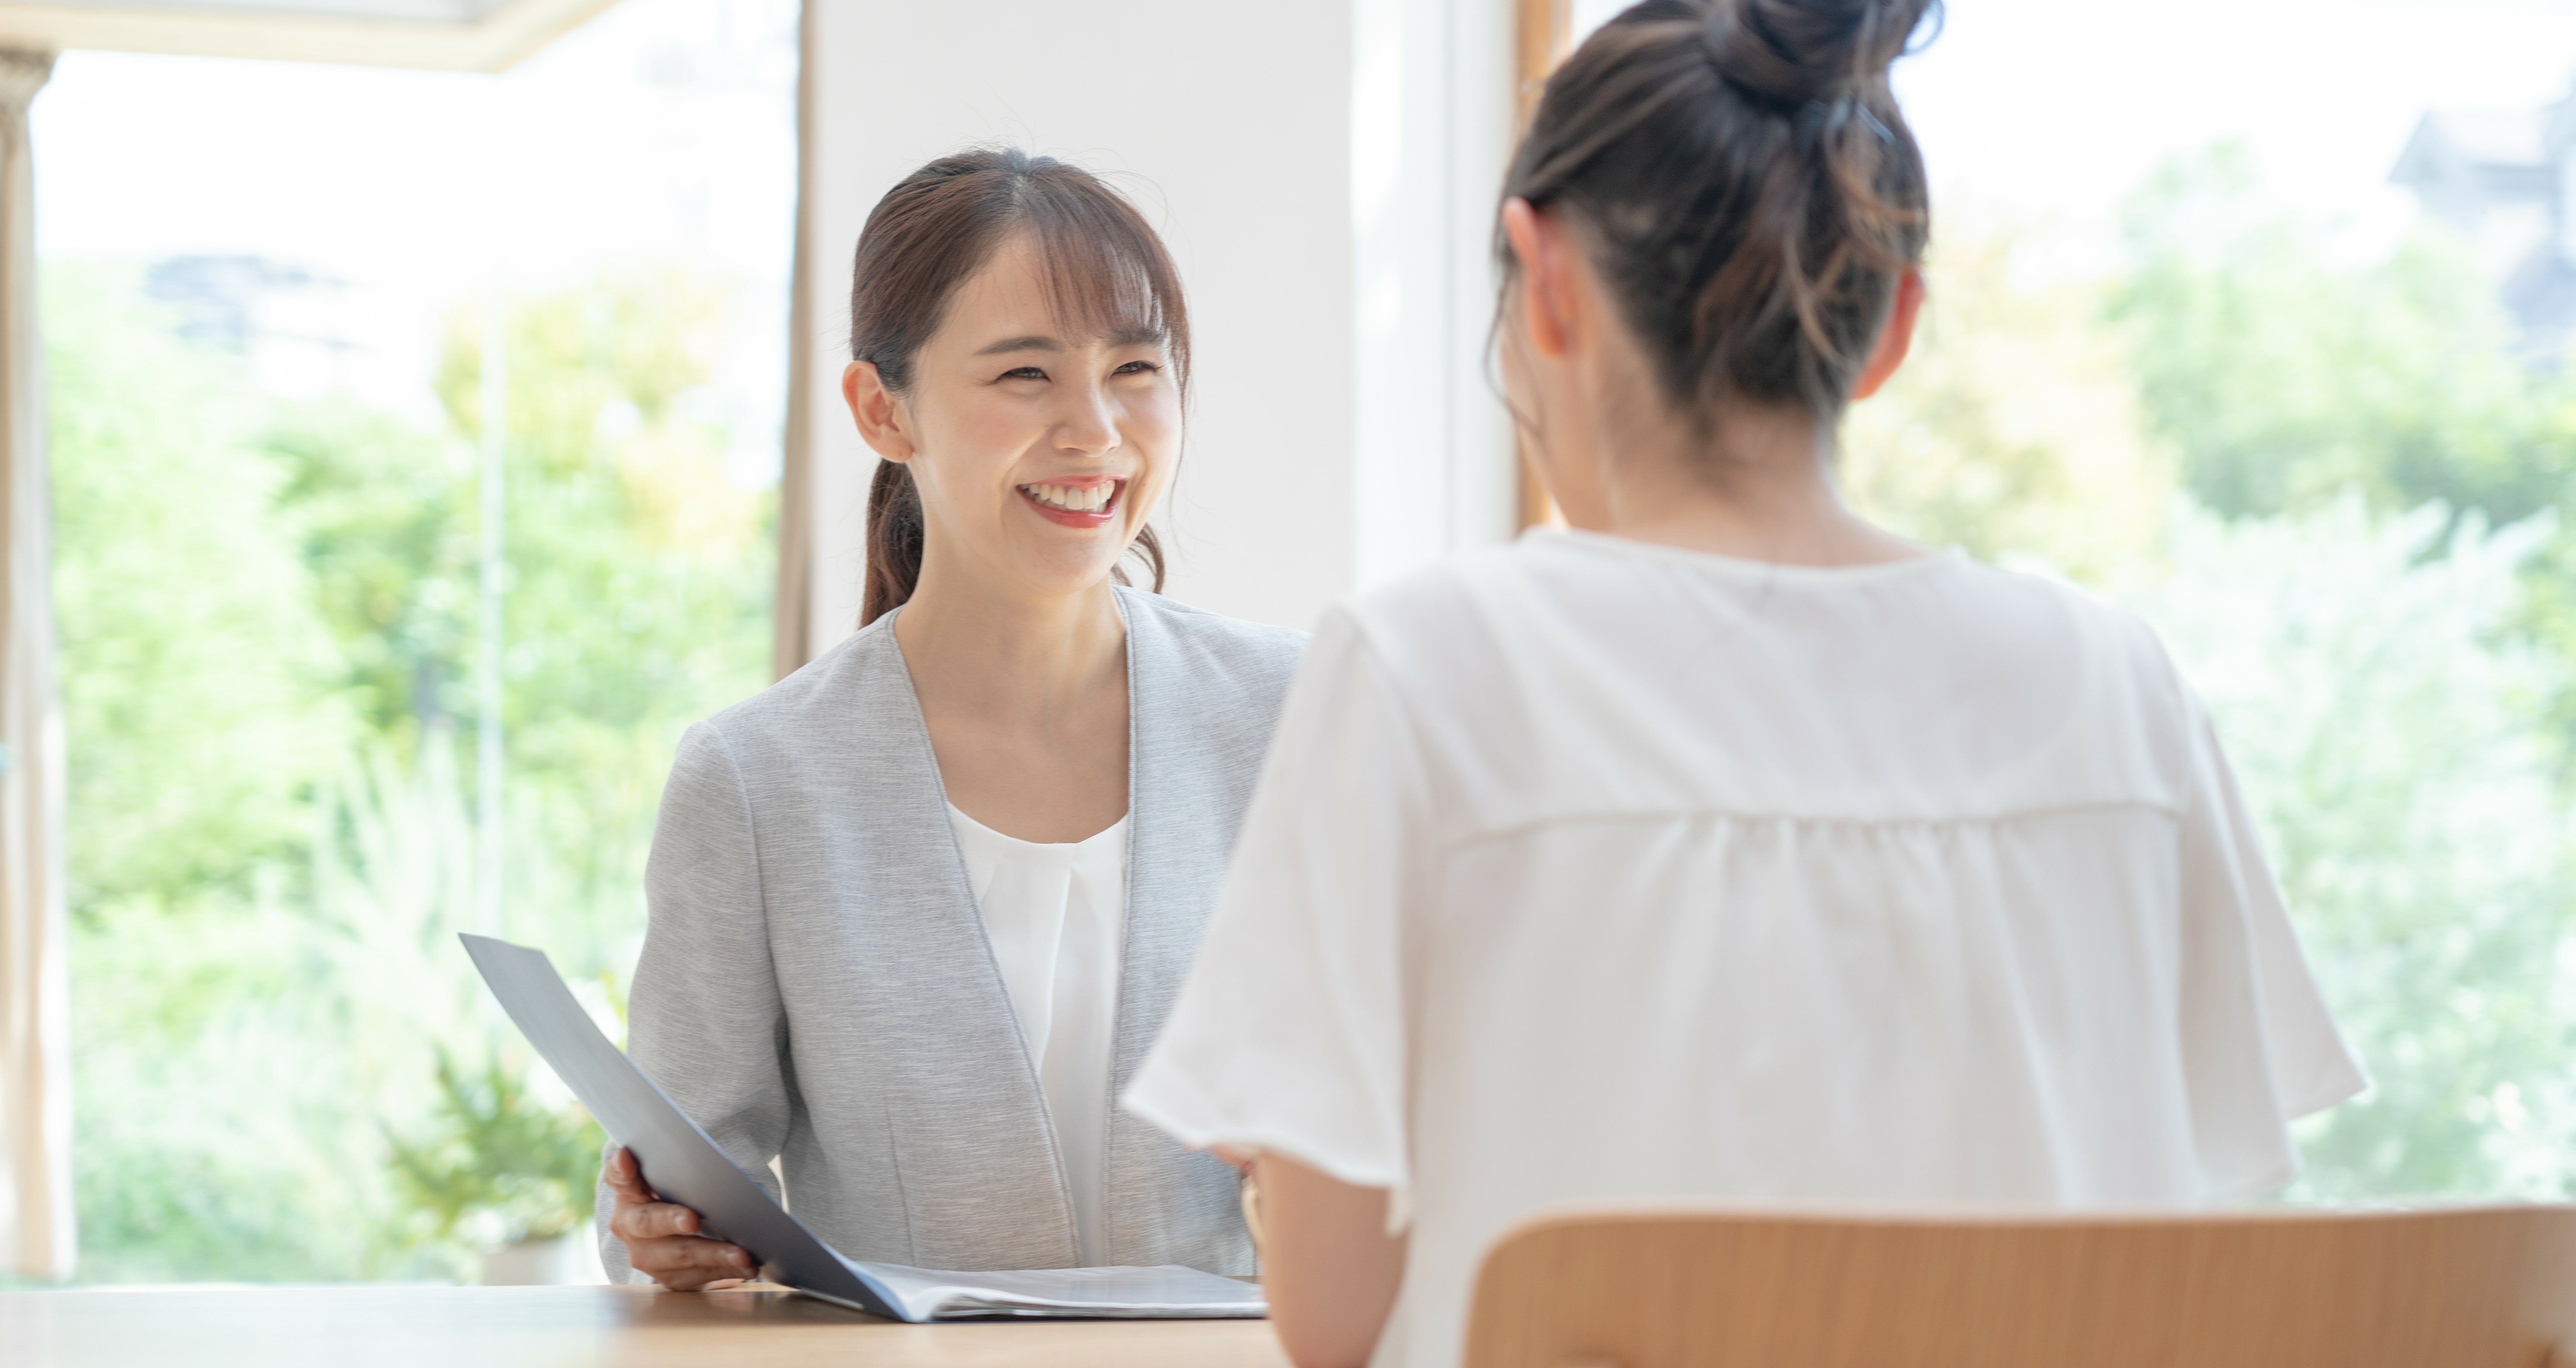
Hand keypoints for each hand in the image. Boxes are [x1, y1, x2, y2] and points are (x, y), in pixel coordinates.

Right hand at [602, 1145, 756, 1290]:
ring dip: (713, 1255)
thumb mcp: (674, 1179)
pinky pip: (696, 1276)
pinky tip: (746, 1266)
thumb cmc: (679, 1196)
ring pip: (679, 1255)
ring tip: (742, 1254)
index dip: (622, 1169)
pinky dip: (725, 1271)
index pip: (620, 1178)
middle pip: (648, 1222)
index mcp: (628, 1194)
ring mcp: (646, 1256)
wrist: (672, 1235)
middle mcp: (629, 1226)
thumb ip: (679, 1169)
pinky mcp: (668, 1277)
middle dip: (672, 1220)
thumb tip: (711, 1164)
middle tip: (692, 1219)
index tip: (625, 1157)